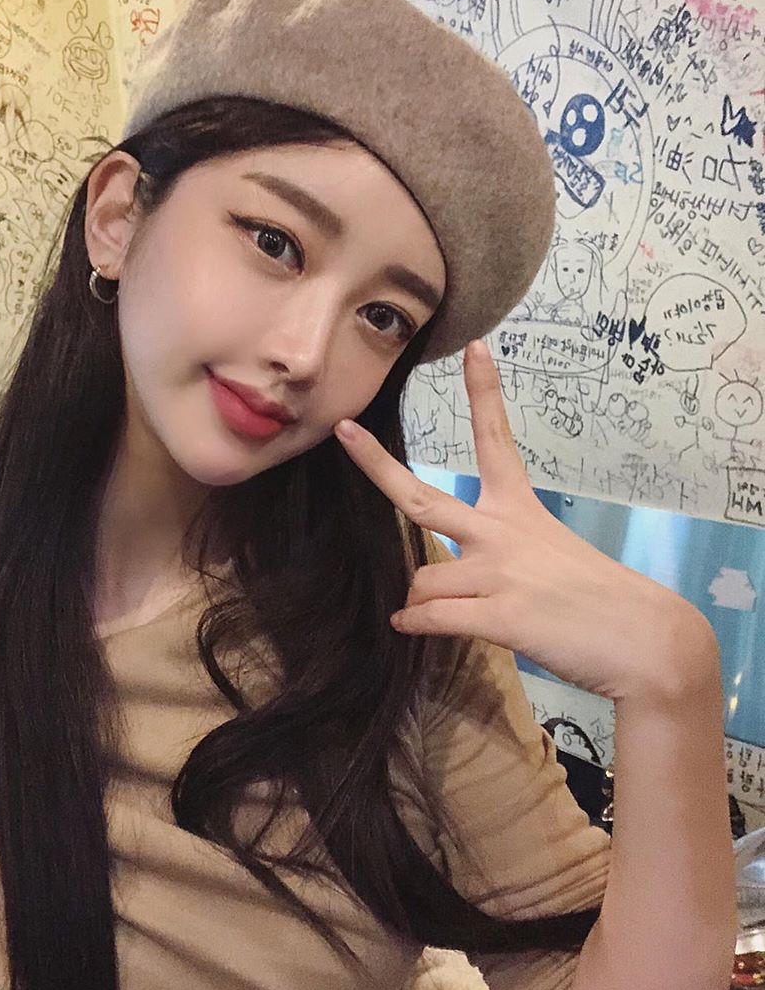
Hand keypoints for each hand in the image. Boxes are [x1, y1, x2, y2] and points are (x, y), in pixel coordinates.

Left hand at [334, 339, 714, 702]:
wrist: (644, 641)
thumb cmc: (600, 601)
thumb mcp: (552, 557)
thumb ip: (501, 557)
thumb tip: (449, 587)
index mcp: (519, 509)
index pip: (496, 441)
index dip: (484, 394)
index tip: (474, 348)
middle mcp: (501, 532)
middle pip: (421, 498)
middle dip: (377, 465)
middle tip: (344, 432)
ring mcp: (499, 572)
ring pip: (422, 580)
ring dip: (423, 602)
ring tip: (446, 615)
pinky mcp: (499, 616)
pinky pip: (431, 617)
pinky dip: (416, 625)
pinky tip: (411, 627)